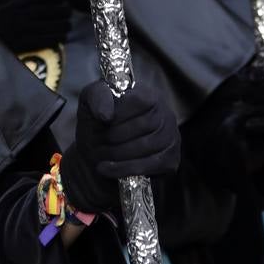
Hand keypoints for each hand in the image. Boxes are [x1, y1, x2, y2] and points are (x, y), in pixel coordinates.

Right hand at [0, 0, 71, 52]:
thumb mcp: (2, 9)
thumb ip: (12, 0)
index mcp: (13, 6)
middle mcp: (18, 16)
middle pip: (45, 11)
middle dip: (60, 11)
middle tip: (69, 11)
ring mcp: (20, 30)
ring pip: (47, 26)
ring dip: (61, 26)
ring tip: (68, 25)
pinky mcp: (22, 44)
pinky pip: (43, 40)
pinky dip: (54, 38)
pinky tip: (61, 37)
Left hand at [61, 81, 180, 214]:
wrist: (98, 147)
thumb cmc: (97, 119)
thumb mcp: (91, 99)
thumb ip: (97, 97)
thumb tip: (105, 116)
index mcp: (148, 95)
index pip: (138, 101)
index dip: (116, 113)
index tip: (99, 120)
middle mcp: (165, 114)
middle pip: (143, 125)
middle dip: (113, 135)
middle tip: (94, 141)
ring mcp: (171, 138)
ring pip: (146, 146)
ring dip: (117, 153)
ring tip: (97, 154)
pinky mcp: (170, 160)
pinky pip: (150, 165)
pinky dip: (125, 168)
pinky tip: (106, 168)